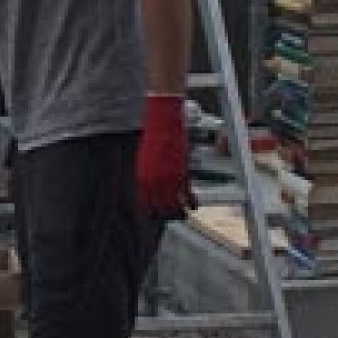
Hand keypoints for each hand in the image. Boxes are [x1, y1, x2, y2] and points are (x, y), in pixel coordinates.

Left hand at [136, 95, 191, 218]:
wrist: (163, 120)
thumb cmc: (153, 137)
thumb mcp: (145, 158)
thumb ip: (147, 174)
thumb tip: (150, 187)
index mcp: (143, 178)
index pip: (146, 203)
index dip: (152, 211)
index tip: (156, 215)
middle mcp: (155, 181)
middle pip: (161, 207)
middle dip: (167, 214)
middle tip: (172, 216)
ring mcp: (170, 178)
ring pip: (176, 204)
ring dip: (180, 211)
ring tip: (184, 214)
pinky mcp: (183, 172)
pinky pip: (188, 194)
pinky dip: (191, 202)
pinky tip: (194, 206)